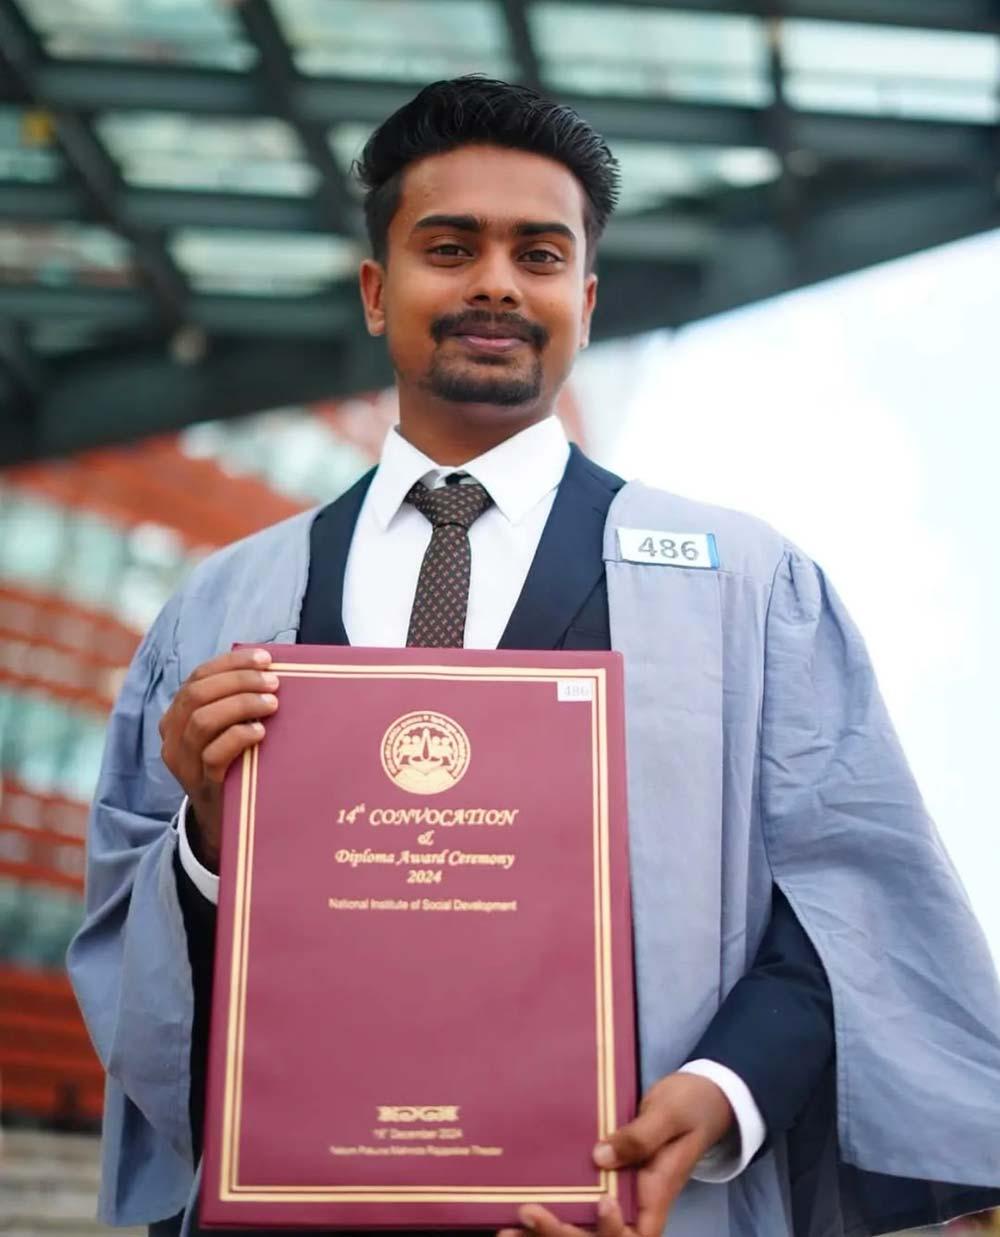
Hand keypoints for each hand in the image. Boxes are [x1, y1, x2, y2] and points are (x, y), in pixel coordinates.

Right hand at [159, 647, 278, 870]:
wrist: (224, 818)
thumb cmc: (234, 761)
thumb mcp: (225, 728)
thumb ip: (234, 701)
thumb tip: (271, 667)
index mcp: (177, 714)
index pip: (198, 676)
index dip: (231, 663)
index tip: (265, 658)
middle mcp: (172, 734)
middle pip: (198, 694)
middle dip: (239, 681)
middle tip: (274, 682)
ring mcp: (182, 761)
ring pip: (202, 720)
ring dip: (241, 704)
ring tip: (272, 704)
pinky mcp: (199, 783)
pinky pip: (213, 754)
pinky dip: (238, 736)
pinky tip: (261, 733)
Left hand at [497, 1072, 734, 1236]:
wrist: (700, 1098)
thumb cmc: (691, 1106)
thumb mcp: (671, 1115)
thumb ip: (640, 1137)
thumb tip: (599, 1156)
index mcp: (656, 1194)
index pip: (636, 1235)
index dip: (613, 1232)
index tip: (600, 1202)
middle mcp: (635, 1204)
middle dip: (565, 1235)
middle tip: (528, 1213)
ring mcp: (618, 1196)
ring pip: (583, 1230)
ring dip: (549, 1235)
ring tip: (509, 1231)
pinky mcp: (604, 1181)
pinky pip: (577, 1206)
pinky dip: (550, 1216)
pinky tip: (516, 1217)